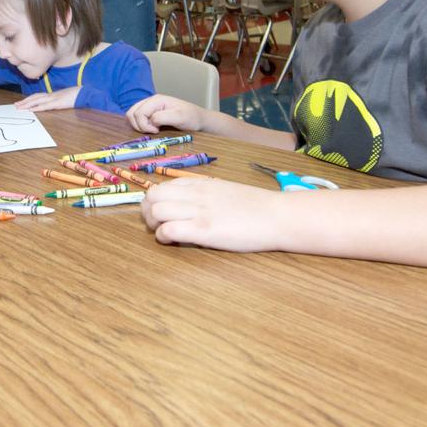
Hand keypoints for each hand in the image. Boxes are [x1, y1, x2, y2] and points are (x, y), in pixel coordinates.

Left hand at [15, 86, 79, 111]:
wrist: (83, 93)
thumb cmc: (75, 96)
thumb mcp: (63, 98)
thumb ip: (57, 100)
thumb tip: (52, 104)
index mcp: (52, 95)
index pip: (37, 96)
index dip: (28, 99)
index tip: (21, 103)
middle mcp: (51, 95)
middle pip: (34, 97)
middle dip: (24, 102)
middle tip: (16, 106)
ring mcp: (54, 99)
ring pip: (37, 101)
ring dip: (27, 104)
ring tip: (20, 108)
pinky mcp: (58, 103)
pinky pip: (46, 106)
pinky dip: (38, 108)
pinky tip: (32, 110)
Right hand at [126, 94, 209, 133]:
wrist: (198, 119)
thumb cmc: (191, 117)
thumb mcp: (179, 117)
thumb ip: (163, 117)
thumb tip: (151, 121)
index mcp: (156, 100)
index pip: (139, 113)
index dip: (144, 125)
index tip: (156, 131)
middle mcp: (151, 101)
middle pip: (132, 113)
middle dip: (139, 125)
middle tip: (153, 131)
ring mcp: (150, 106)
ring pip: (132, 115)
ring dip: (138, 125)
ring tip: (151, 130)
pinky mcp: (150, 112)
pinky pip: (138, 118)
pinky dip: (140, 125)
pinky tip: (151, 128)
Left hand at [142, 178, 281, 251]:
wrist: (278, 215)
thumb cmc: (255, 206)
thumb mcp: (224, 191)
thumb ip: (203, 194)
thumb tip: (185, 203)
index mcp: (199, 184)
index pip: (160, 186)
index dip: (154, 202)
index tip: (161, 213)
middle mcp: (195, 194)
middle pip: (151, 197)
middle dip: (147, 213)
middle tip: (158, 225)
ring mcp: (198, 212)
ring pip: (155, 212)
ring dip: (154, 226)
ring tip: (166, 234)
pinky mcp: (204, 231)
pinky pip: (168, 231)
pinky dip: (164, 238)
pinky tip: (176, 242)